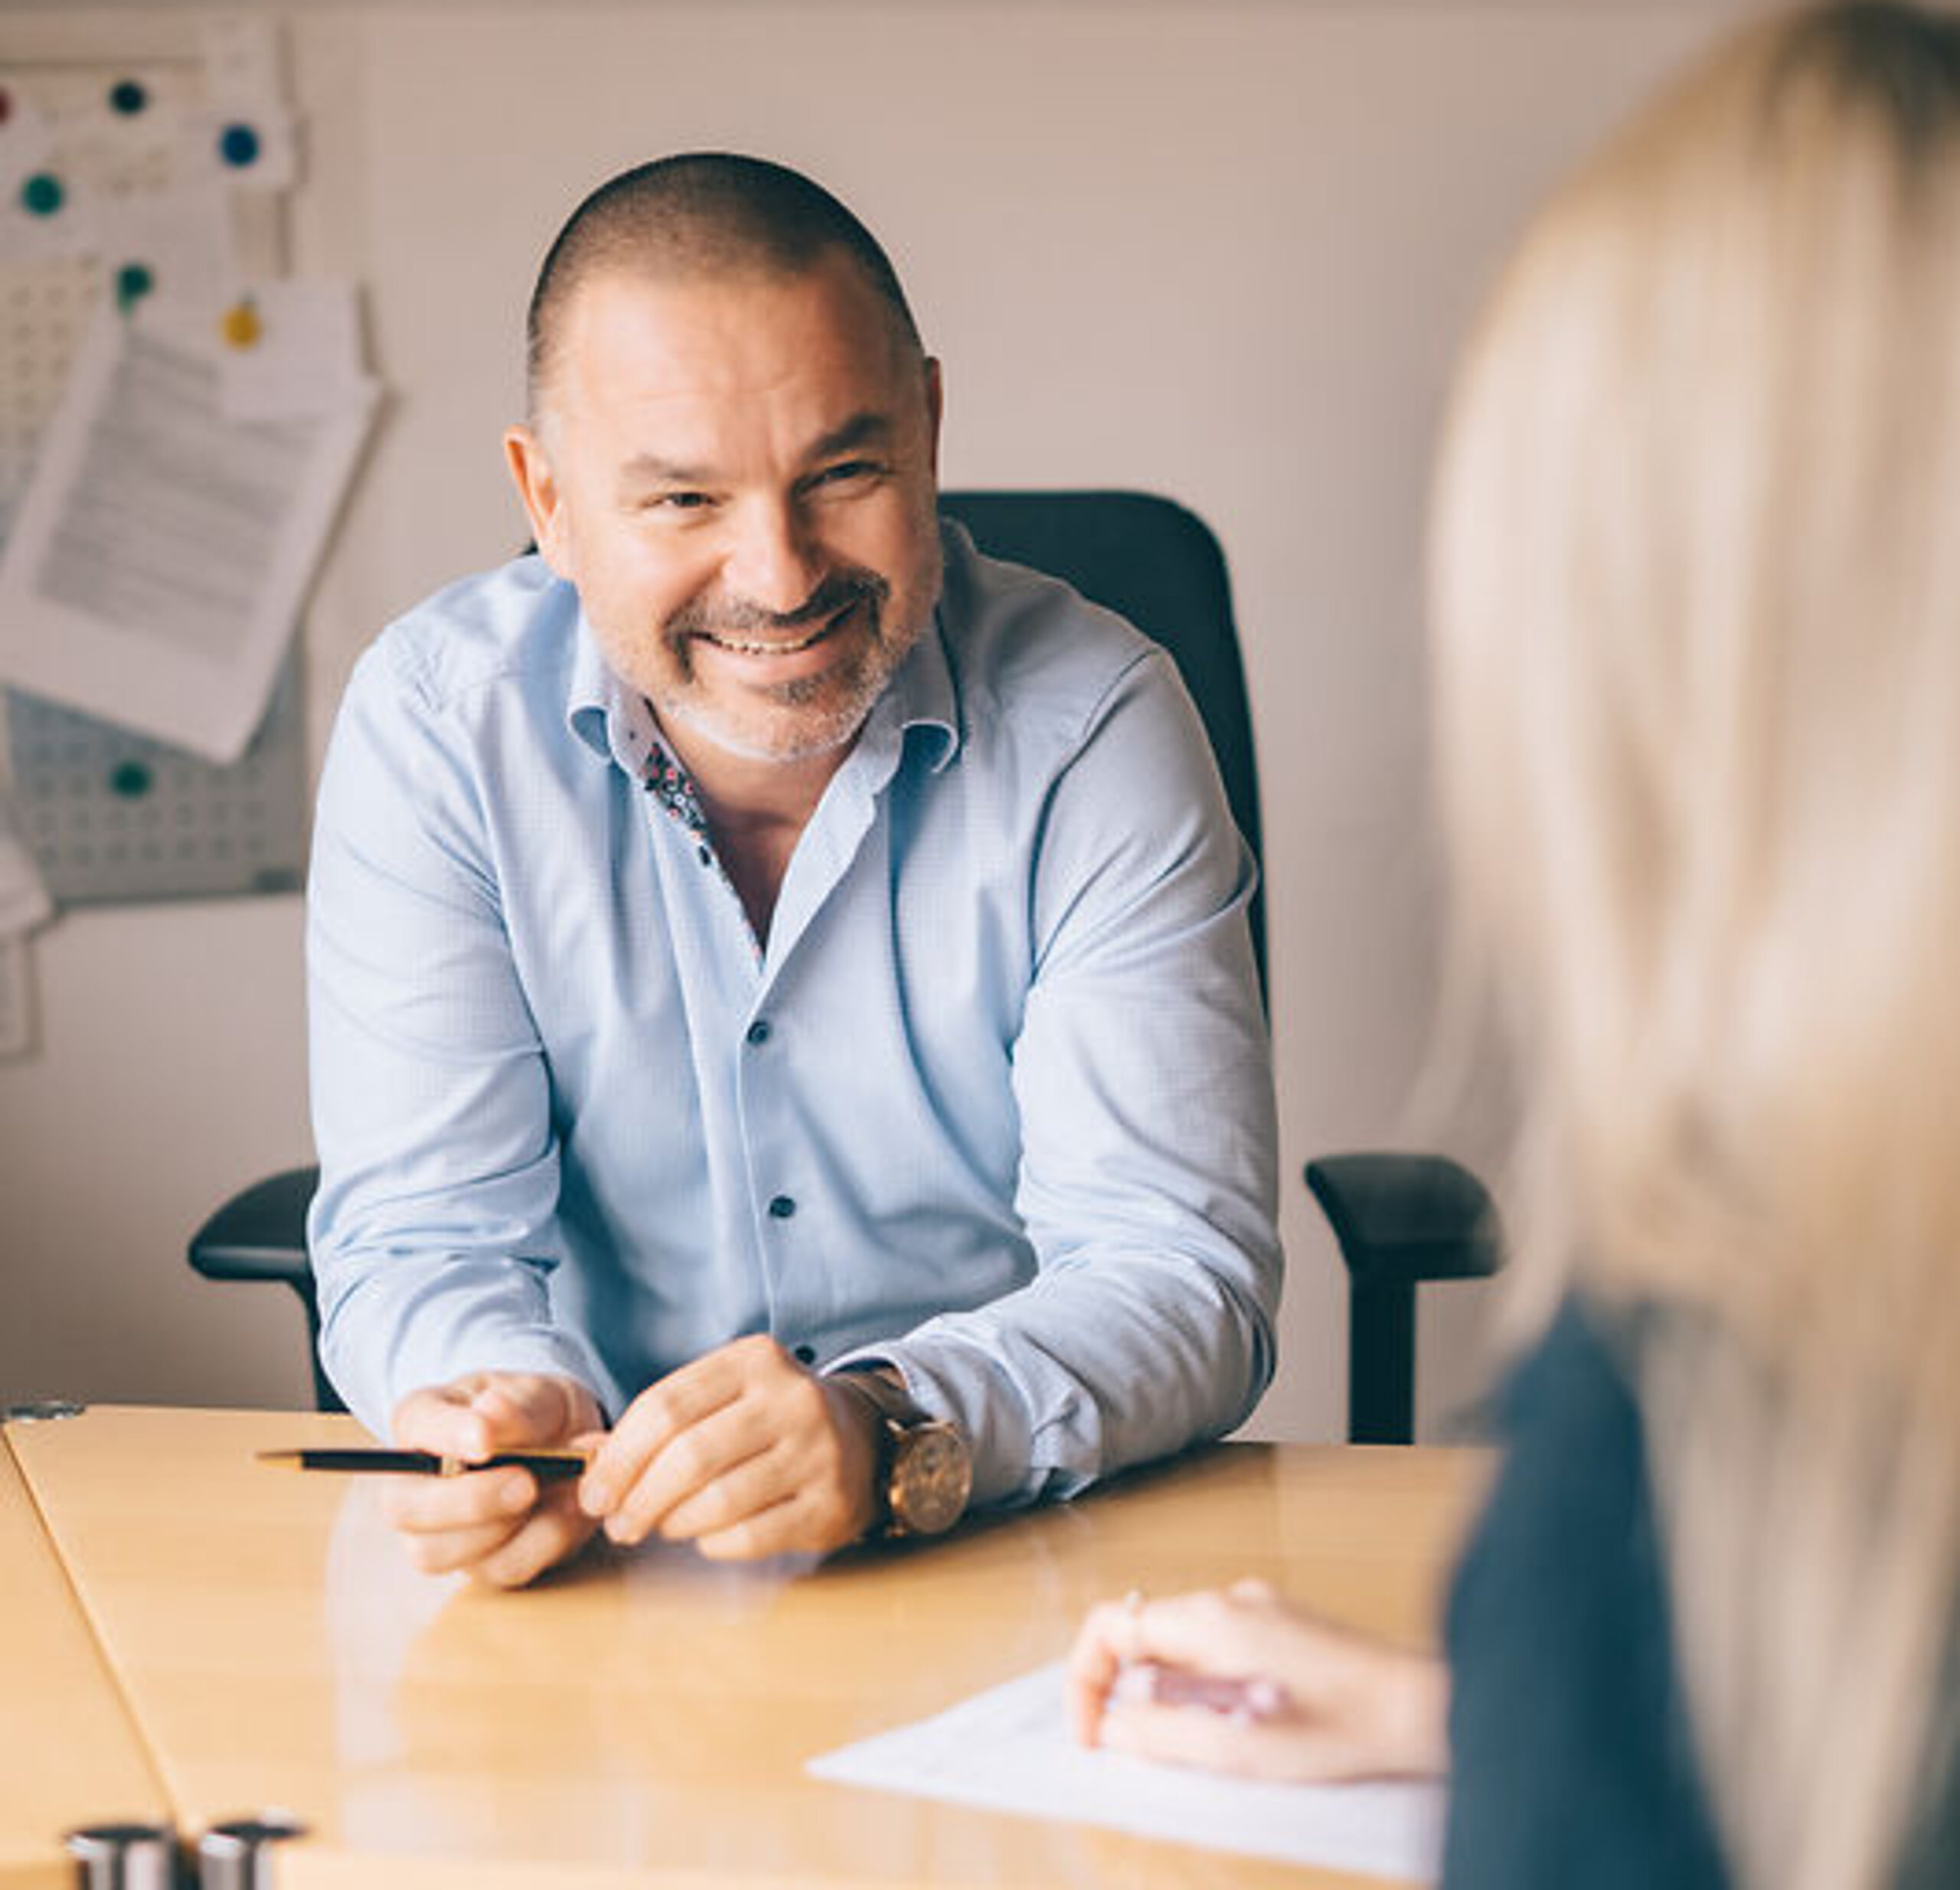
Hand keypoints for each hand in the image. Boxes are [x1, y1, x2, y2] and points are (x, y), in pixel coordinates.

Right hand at [385, 1371, 605, 1587]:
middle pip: (404, 1508)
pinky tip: (572, 1509)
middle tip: (527, 1483)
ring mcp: (439, 1531)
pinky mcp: (480, 1563)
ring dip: (512, 1528)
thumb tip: (490, 1413)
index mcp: (423, 1418)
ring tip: (567, 1492)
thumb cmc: (539, 1412)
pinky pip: (501, 1568)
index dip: (447, 1437)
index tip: (484, 1440)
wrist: (570, 1447)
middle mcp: (415, 1481)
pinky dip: (545, 1542)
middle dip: (469, 1501)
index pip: (416, 1425)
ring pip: (442, 1553)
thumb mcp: (541, 1394)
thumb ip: (519, 1406)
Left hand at [577, 1334, 879, 1559]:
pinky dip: (712, 1543)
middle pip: (688, 1455)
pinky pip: (749, 1537)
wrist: (860, 1438)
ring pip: (718, 1501)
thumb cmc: (767, 1420)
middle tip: (618, 1523)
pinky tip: (706, 1536)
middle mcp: (792, 1399)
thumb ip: (663, 1419)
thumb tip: (591, 1461)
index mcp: (755, 1360)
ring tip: (658, 1528)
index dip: (619, 1456)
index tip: (594, 1491)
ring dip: (671, 1523)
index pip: (665, 1407)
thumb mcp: (724, 1395)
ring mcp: (818, 1452)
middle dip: (638, 1498)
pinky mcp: (829, 1504)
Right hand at [1069, 1578, 1447, 1781]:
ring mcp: (1256, 1610)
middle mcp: (1226, 1601)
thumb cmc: (1341, 1727)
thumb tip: (1114, 1726)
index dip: (1086, 1680)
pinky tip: (1242, 1728)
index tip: (1093, 1733)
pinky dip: (1208, 1691)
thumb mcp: (1236, 1749)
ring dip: (1172, 1698)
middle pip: (1142, 1637)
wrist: (1418, 1710)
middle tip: (1143, 1750)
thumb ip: (1161, 1735)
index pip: (1109, 1626)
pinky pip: (1219, 1652)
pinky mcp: (1281, 1629)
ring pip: (1181, 1649)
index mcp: (1207, 1619)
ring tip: (1205, 1746)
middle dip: (1129, 1695)